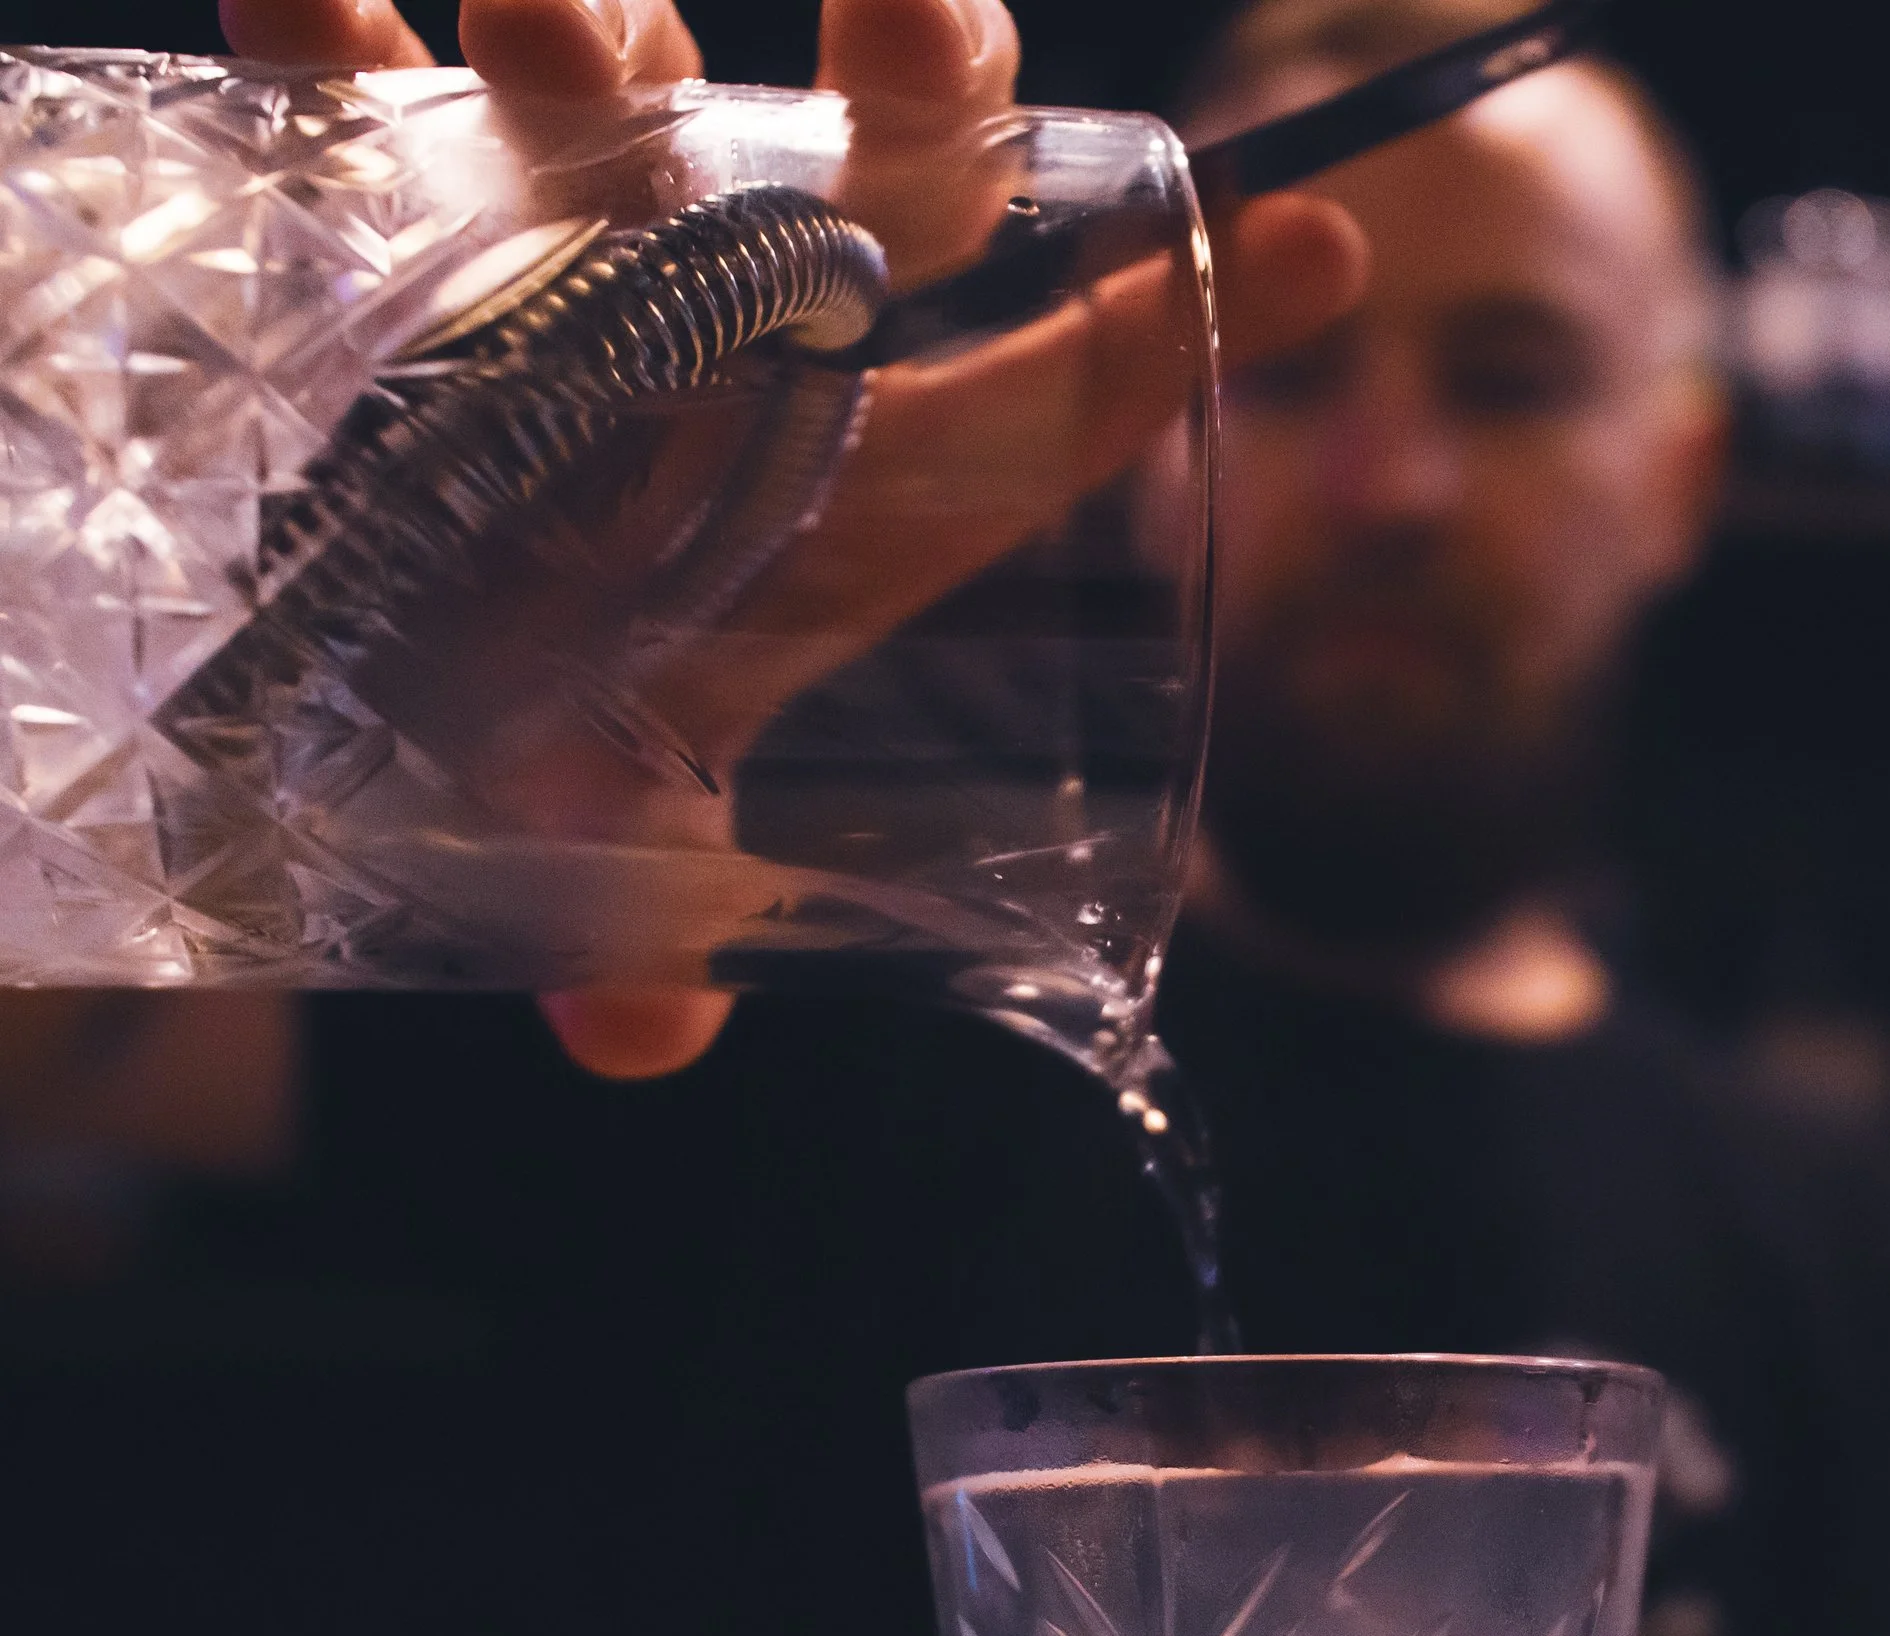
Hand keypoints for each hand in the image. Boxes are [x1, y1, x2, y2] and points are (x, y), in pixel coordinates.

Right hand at [221, 0, 1365, 1078]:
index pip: (1050, 394)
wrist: (380, 638)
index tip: (1321, 245)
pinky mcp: (392, 188)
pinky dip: (328, 26)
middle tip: (913, 35)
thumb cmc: (561, 716)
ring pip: (640, 82)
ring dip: (599, 37)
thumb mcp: (611, 808)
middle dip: (920, 72)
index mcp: (860, 472)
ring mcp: (579, 233)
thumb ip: (637, 902)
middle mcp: (746, 321)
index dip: (1175, 324)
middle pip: (887, 165)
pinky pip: (357, 77)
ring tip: (540, 18)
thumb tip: (634, 1039)